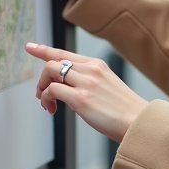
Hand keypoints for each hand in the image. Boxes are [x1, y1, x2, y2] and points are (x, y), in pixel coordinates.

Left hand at [24, 43, 147, 142]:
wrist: (137, 121)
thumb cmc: (124, 110)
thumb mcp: (107, 86)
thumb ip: (88, 81)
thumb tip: (67, 88)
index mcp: (97, 65)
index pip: (65, 53)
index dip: (44, 50)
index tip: (31, 47)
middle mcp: (90, 70)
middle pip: (54, 62)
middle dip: (42, 78)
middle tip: (43, 95)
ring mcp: (85, 83)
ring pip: (50, 72)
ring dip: (42, 88)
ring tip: (47, 103)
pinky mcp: (80, 99)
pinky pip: (52, 90)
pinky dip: (46, 99)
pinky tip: (52, 108)